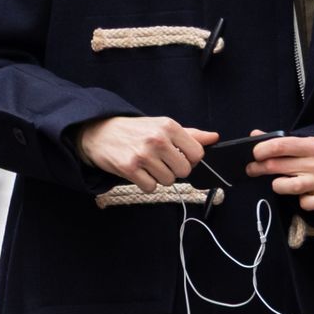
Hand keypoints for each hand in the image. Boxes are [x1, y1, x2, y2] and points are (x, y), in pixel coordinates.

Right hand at [77, 116, 217, 190]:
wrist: (99, 132)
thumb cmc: (134, 130)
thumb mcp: (162, 126)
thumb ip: (190, 135)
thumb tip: (214, 138)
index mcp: (169, 126)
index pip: (197, 153)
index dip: (190, 159)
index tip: (178, 156)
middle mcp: (157, 139)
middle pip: (184, 171)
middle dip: (174, 170)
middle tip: (161, 162)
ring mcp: (143, 155)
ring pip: (168, 181)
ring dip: (159, 177)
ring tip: (147, 165)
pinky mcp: (130, 169)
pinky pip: (151, 188)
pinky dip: (146, 183)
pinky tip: (138, 172)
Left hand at [246, 130, 313, 211]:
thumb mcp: (306, 142)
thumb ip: (280, 140)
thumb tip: (254, 134)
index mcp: (312, 145)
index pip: (281, 145)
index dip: (262, 149)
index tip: (254, 154)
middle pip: (278, 165)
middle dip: (259, 167)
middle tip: (252, 169)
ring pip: (289, 186)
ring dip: (277, 184)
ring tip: (275, 182)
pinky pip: (307, 204)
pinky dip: (301, 202)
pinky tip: (299, 197)